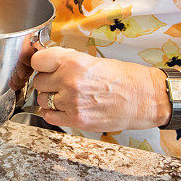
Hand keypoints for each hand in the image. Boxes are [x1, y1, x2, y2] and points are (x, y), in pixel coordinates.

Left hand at [31, 47, 170, 131]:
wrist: (143, 98)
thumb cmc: (123, 78)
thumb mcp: (92, 60)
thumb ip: (67, 61)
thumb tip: (48, 61)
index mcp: (73, 62)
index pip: (37, 61)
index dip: (40, 64)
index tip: (44, 66)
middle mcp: (69, 81)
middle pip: (39, 82)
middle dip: (47, 82)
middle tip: (60, 83)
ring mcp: (72, 102)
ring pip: (42, 100)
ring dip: (50, 98)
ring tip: (66, 96)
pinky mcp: (76, 120)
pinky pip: (49, 117)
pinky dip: (53, 113)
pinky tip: (64, 108)